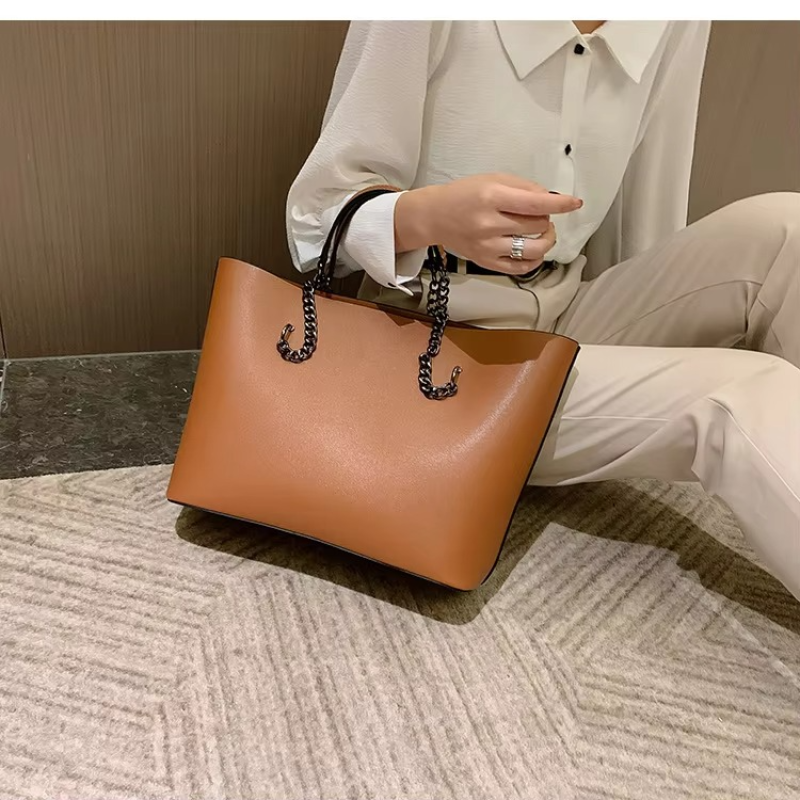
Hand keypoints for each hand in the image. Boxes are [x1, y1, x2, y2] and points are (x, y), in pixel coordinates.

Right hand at [395, 173, 581, 274]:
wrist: (434, 216)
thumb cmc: (465, 194)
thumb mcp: (492, 179)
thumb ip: (523, 188)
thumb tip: (551, 199)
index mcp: (492, 197)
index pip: (536, 204)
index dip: (560, 204)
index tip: (575, 203)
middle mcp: (490, 224)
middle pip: (537, 225)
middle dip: (545, 218)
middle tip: (538, 214)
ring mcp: (488, 246)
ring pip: (533, 249)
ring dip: (546, 240)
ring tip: (542, 232)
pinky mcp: (486, 262)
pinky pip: (520, 268)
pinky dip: (534, 260)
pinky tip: (533, 250)